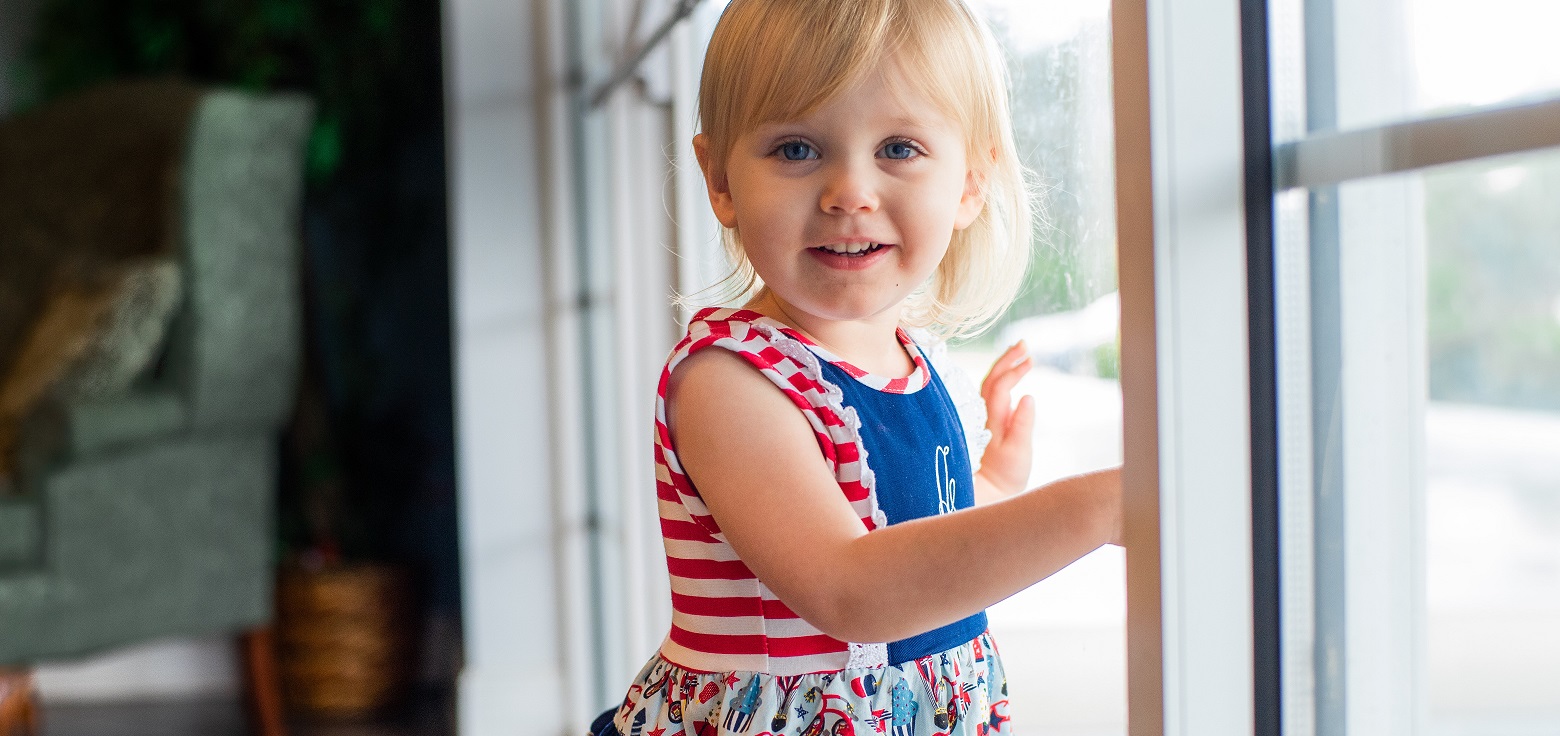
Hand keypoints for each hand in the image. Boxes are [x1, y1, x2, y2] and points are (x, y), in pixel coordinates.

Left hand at [975, 342, 1034, 496]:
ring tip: (1020, 351)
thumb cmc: (1004, 475)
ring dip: (1004, 365)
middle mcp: (985, 414)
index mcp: (992, 419)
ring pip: (990, 383)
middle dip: (1008, 358)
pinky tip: (1012, 374)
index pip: (1000, 386)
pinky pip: (993, 392)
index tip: (1030, 359)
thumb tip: (1028, 396)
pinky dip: (1002, 378)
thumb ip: (1023, 424)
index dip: (1014, 370)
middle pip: (992, 378)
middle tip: (1024, 344)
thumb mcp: (1018, 453)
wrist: (988, 492)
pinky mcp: (990, 422)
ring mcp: (986, 417)